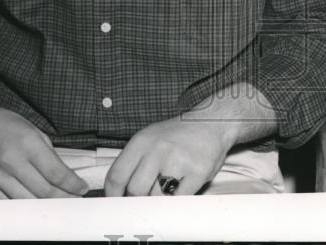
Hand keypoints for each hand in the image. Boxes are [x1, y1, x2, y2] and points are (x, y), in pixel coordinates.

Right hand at [0, 106, 87, 198]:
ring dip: (45, 206)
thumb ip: (46, 151)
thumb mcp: (30, 129)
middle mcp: (11, 160)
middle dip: (63, 198)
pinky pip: (7, 204)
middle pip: (44, 190)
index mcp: (27, 143)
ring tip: (58, 206)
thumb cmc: (1, 124)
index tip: (82, 189)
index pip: (56, 172)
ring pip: (27, 201)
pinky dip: (22, 208)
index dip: (72, 184)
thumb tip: (62, 173)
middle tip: (74, 201)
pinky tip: (33, 207)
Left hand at [104, 118, 231, 196]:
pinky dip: (176, 201)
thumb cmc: (178, 135)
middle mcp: (158, 149)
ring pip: (156, 198)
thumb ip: (133, 162)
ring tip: (163, 193)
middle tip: (143, 201)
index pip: (117, 175)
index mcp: (142, 141)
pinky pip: (179, 200)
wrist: (212, 122)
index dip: (113, 195)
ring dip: (157, 202)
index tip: (118, 203)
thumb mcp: (151, 138)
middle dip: (137, 200)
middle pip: (135, 190)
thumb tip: (118, 192)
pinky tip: (178, 191)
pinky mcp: (197, 173)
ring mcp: (178, 162)